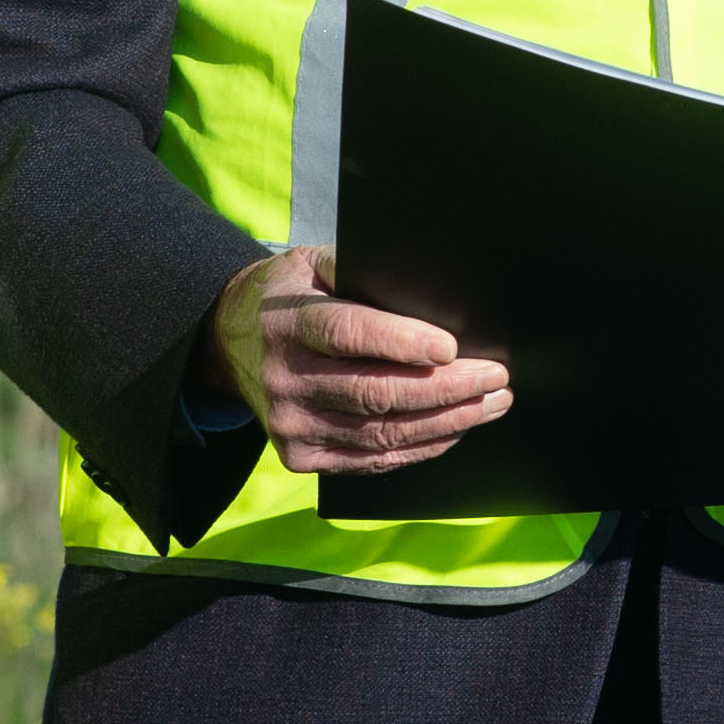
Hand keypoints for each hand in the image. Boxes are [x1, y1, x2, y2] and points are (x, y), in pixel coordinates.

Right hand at [209, 246, 508, 474]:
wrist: (227, 342)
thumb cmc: (286, 296)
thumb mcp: (308, 264)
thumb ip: (355, 269)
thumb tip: (423, 285)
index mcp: (288, 324)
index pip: (348, 334)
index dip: (401, 343)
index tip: (451, 347)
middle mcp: (286, 380)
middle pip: (376, 392)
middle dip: (446, 388)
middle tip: (495, 376)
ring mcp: (292, 426)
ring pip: (382, 433)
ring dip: (448, 421)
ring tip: (492, 402)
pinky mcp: (301, 457)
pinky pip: (373, 459)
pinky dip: (422, 447)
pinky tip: (456, 427)